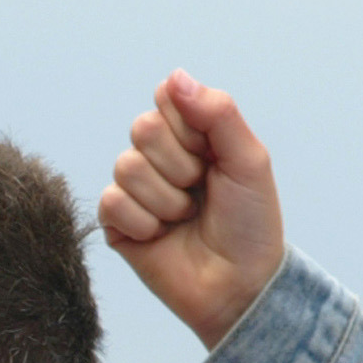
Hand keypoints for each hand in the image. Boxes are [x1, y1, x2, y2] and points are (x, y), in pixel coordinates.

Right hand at [99, 71, 285, 348]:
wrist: (239, 284)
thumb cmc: (251, 223)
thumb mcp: (249, 159)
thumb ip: (217, 112)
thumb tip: (174, 77)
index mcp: (191, 135)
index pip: (166, 100)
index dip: (191, 127)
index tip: (215, 156)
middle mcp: (158, 157)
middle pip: (142, 128)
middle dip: (180, 165)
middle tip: (200, 191)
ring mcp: (134, 190)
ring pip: (126, 167)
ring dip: (166, 200)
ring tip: (185, 219)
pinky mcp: (115, 223)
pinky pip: (111, 202)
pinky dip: (143, 222)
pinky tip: (161, 237)